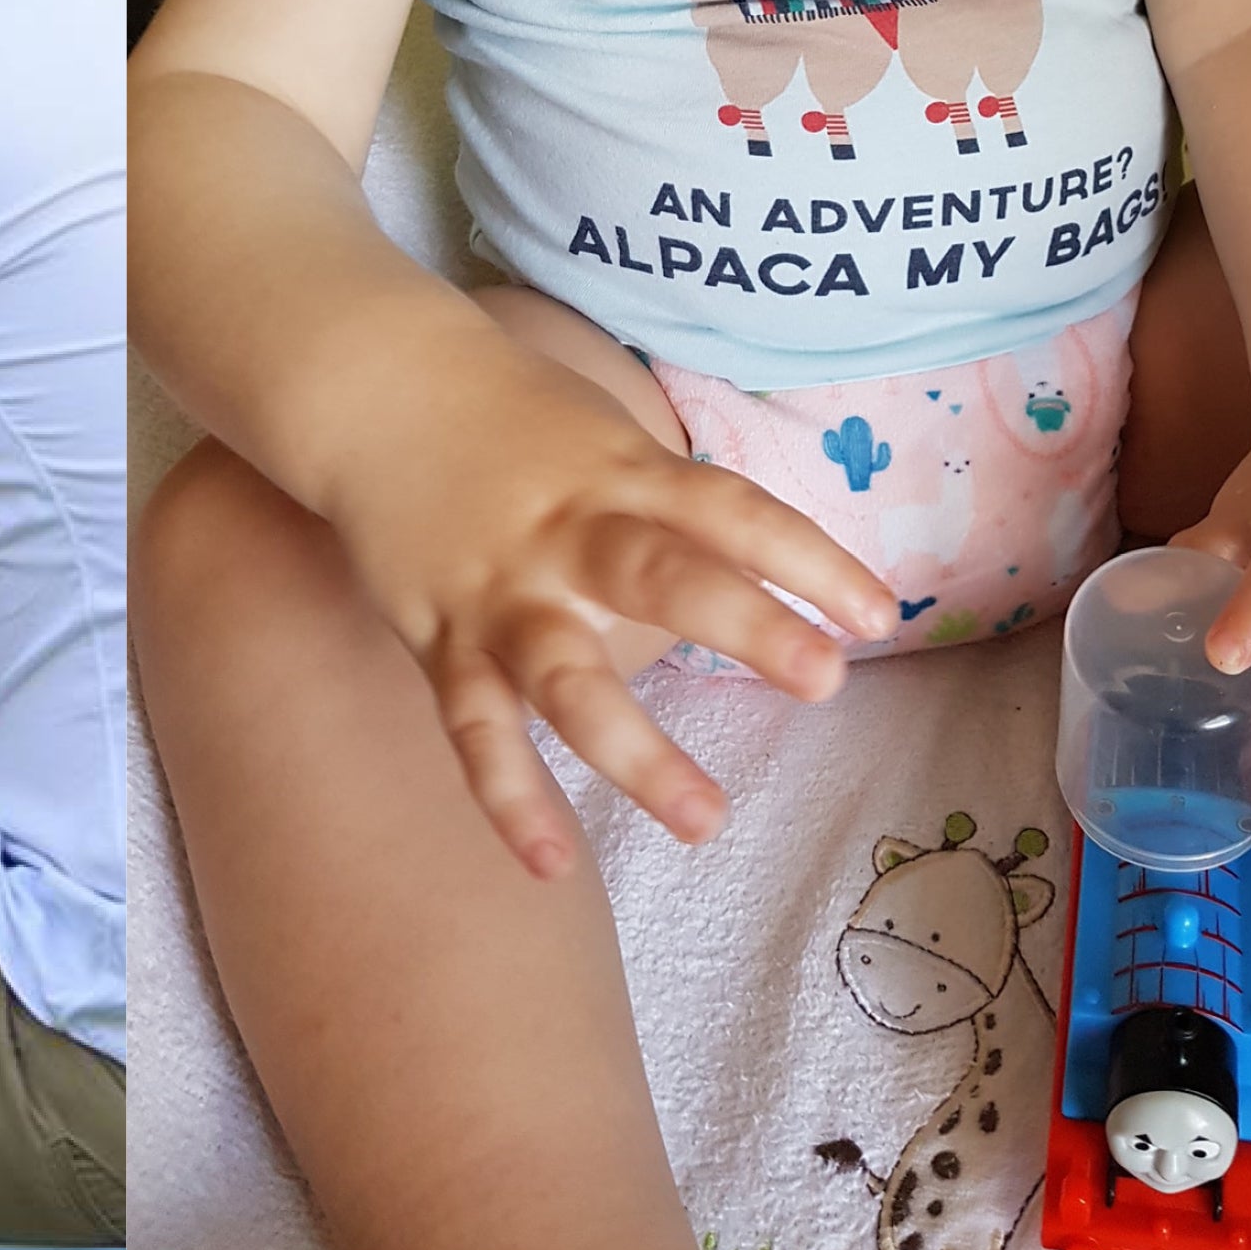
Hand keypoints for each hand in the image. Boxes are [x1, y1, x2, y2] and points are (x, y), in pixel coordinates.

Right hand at [309, 344, 900, 875]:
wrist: (371, 386)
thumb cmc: (507, 417)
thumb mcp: (601, 434)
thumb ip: (669, 500)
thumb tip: (763, 562)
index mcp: (619, 474)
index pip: (729, 511)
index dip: (807, 559)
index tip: (879, 616)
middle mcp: (566, 533)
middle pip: (659, 576)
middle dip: (743, 623)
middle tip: (826, 681)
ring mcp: (499, 592)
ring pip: (565, 675)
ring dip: (634, 750)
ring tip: (704, 819)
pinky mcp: (439, 636)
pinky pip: (474, 725)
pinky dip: (507, 795)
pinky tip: (549, 864)